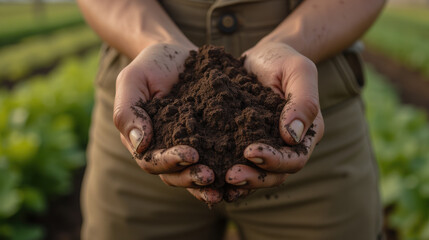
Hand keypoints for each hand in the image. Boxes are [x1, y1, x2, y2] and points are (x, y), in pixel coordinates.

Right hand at [113, 43, 221, 203]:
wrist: (178, 54)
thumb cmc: (151, 65)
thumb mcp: (132, 80)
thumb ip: (127, 111)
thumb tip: (140, 144)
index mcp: (145, 141)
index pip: (152, 161)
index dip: (170, 161)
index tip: (190, 154)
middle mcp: (166, 149)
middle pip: (174, 175)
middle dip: (191, 177)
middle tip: (210, 176)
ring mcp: (189, 146)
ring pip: (194, 173)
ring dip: (207, 183)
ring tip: (224, 183)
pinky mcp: (209, 140)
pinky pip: (216, 159)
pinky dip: (224, 169)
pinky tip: (239, 172)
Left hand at [225, 42, 324, 200]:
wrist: (260, 57)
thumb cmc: (282, 59)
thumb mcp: (298, 70)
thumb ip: (303, 101)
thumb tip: (292, 137)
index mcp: (307, 132)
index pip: (295, 158)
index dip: (275, 161)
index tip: (250, 152)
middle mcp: (288, 145)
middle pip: (276, 175)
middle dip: (255, 178)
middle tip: (230, 175)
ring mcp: (267, 146)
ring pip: (258, 175)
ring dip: (242, 181)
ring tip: (220, 179)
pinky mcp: (246, 143)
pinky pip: (240, 164)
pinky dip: (227, 172)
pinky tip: (212, 174)